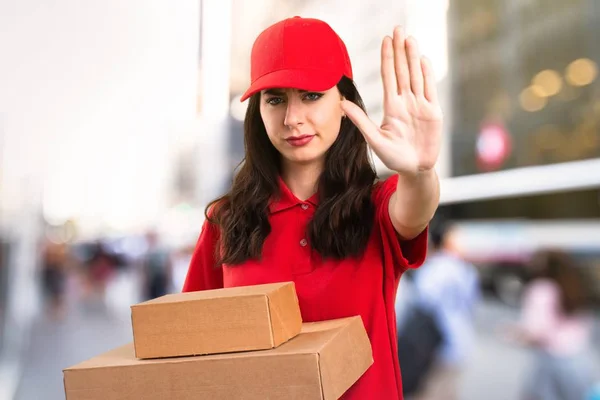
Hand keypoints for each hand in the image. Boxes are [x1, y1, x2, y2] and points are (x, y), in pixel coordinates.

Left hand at [341, 27, 442, 175]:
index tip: (385, 40)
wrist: (414, 169)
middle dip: (400, 50)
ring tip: (409, 39)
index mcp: (391, 106)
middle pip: (402, 71)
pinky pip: (429, 89)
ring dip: (413, 57)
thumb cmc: (393, 157)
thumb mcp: (374, 139)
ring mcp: (420, 105)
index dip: (387, 58)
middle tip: (397, 29)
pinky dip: (427, 74)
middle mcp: (405, 102)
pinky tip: (423, 59)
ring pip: (416, 76)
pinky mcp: (433, 112)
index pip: (388, 76)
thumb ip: (361, 120)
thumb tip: (342, 103)